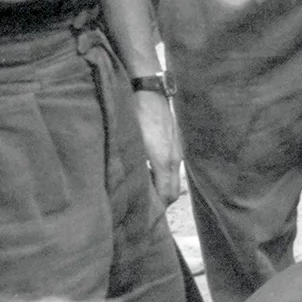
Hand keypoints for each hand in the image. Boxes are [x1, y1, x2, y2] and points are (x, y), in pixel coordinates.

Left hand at [134, 89, 182, 205]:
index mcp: (163, 161)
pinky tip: (147, 172)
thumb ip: (130, 164)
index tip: (144, 214)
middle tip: (144, 209)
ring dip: (161, 188)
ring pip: (172, 179)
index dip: (157, 208)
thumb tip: (125, 185)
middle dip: (161, 203)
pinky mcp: (174, 142)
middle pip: (172, 191)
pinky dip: (162, 176)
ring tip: (144, 192)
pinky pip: (171, 167)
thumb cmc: (133, 110)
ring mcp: (176, 150)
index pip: (167, 195)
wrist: (148, 87)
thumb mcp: (128, 139)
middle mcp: (174, 158)